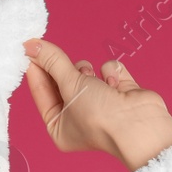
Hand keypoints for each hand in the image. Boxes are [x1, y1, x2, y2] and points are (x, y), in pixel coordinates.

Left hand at [22, 39, 171, 171]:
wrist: (141, 125)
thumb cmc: (101, 117)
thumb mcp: (70, 85)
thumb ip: (52, 61)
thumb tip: (30, 45)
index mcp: (58, 127)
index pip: (41, 92)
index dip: (36, 68)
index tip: (30, 47)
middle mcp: (77, 118)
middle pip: (63, 80)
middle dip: (68, 70)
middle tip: (64, 61)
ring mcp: (99, 105)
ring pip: (86, 73)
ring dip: (90, 72)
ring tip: (95, 80)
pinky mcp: (119, 93)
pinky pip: (108, 71)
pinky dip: (112, 74)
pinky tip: (118, 85)